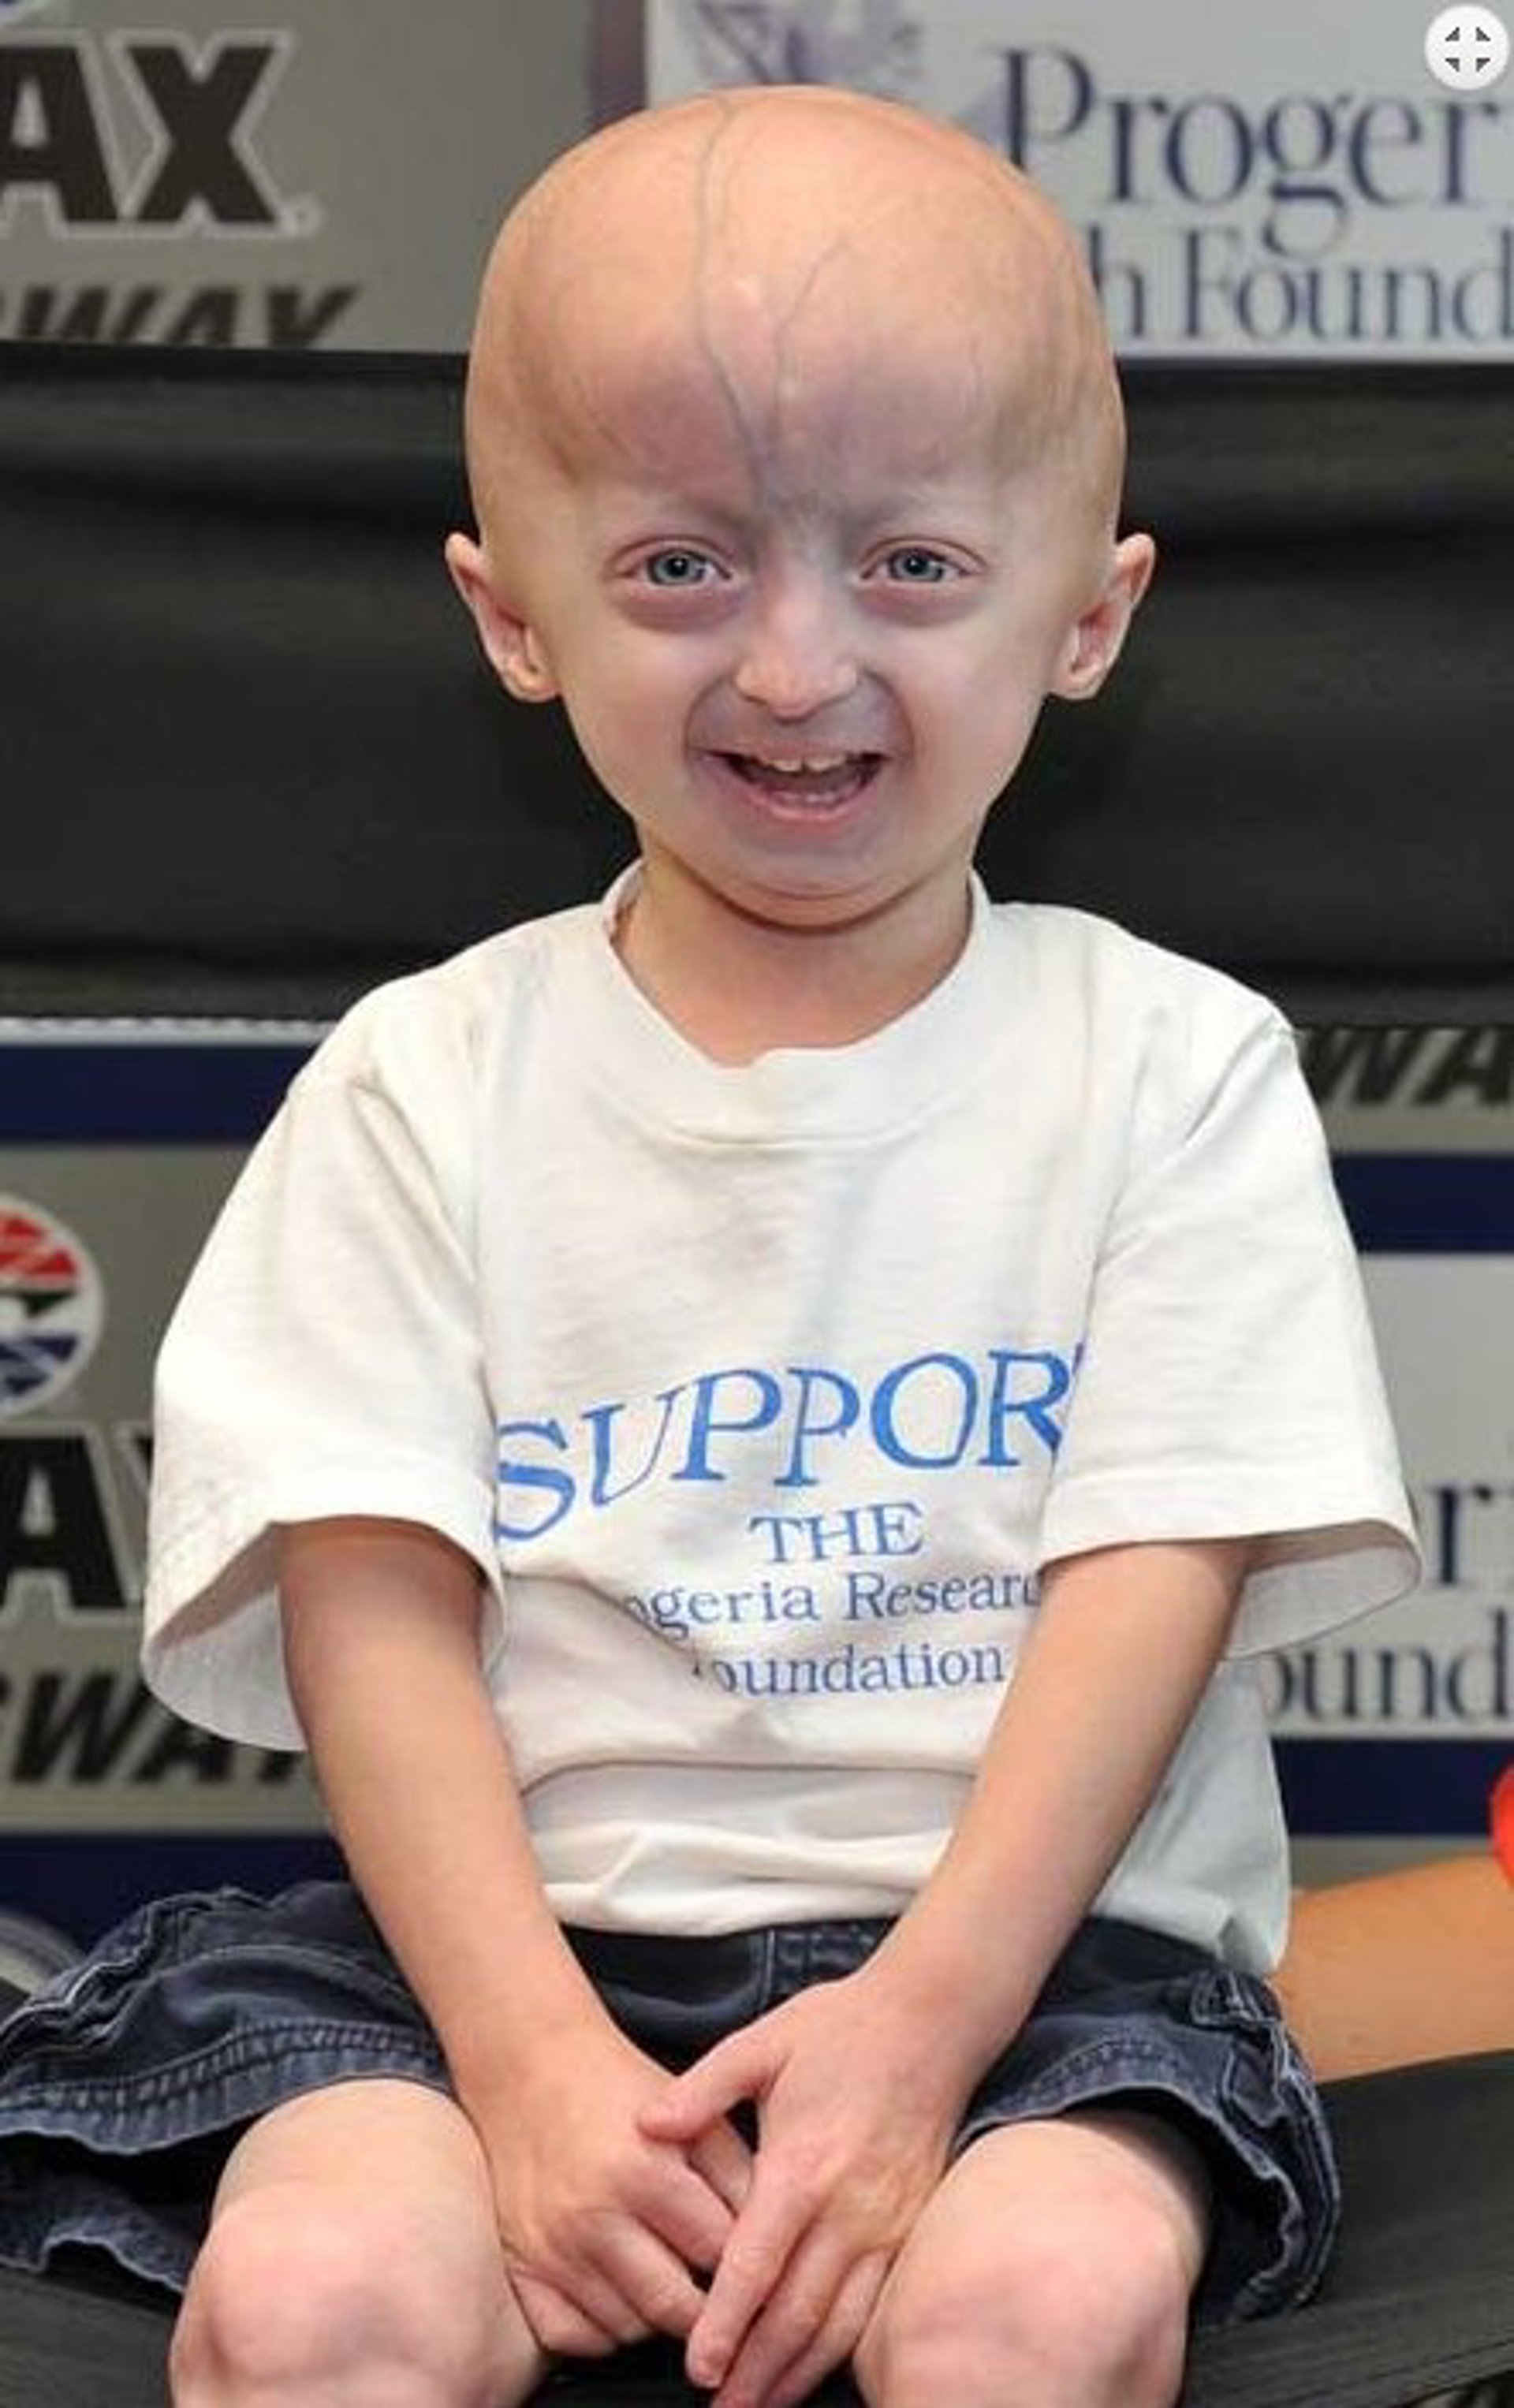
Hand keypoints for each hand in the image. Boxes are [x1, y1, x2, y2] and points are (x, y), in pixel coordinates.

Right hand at [467, 2018, 752, 2359]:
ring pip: (629, 2329)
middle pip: (675, 2308)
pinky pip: (575, 2337)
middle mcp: (593, 2218)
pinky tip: (625, 2294)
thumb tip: (779, 2241)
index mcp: (643, 2172)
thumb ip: (740, 2175)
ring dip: (660, 2317)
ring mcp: (553, 2250)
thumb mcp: (692, 2116)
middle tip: (723, 2292)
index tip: (760, 2264)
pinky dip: (605, 2329)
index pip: (718, 2253)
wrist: (532, 2068)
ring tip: (674, 2280)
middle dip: (709, 2307)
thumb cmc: (620, 2090)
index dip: (748, 2260)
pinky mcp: (521, 2268)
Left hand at [638, 1963, 968, 2407]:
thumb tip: (645, 2125)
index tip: (697, 2368)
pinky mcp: (913, 2229)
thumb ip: (702, 2088)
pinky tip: (818, 2369)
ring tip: (760, 2405)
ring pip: (840, 2323)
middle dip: (756, 2370)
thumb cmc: (840, 2028)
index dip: (724, 2324)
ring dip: (798, 2373)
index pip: (755, 2266)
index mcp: (801, 2167)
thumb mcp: (762, 2042)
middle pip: (796, 2313)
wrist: (933, 2020)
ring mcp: (887, 2225)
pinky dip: (846, 2349)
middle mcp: (848, 2209)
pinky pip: (877, 2306)